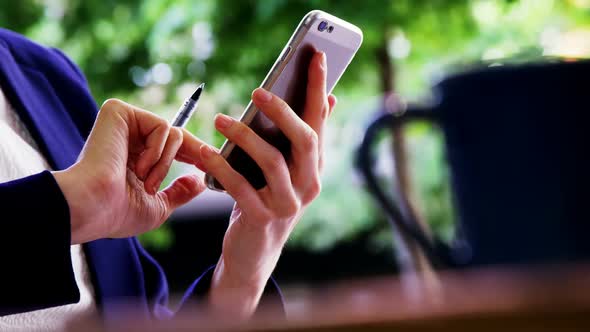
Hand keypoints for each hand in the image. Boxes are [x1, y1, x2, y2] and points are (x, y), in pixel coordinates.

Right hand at [53, 99, 206, 243]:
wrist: (93, 206)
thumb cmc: (118, 213)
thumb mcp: (158, 206)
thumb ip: (178, 192)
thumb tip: (199, 181)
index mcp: (132, 157)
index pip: (171, 148)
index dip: (194, 156)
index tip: (209, 167)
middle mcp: (127, 137)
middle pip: (176, 135)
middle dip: (195, 152)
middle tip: (205, 166)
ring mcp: (122, 123)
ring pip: (172, 133)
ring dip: (166, 163)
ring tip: (146, 182)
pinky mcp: (118, 111)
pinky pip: (161, 126)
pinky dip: (157, 151)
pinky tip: (138, 167)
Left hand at [202, 51, 336, 316]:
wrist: (253, 253)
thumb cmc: (265, 199)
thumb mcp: (288, 170)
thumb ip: (301, 138)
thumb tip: (328, 101)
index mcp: (315, 167)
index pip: (321, 121)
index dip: (319, 88)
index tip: (317, 55)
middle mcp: (309, 184)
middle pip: (306, 140)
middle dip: (284, 110)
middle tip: (259, 90)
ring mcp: (288, 203)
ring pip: (273, 161)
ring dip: (245, 135)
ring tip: (220, 120)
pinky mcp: (262, 218)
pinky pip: (240, 185)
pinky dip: (221, 165)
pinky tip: (205, 152)